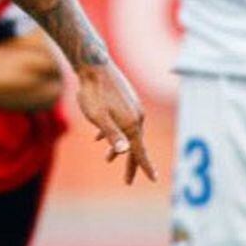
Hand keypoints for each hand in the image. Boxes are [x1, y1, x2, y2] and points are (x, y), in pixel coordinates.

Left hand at [75, 63, 154, 184]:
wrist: (93, 65)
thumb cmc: (92, 92)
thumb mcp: (98, 117)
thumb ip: (111, 134)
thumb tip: (124, 151)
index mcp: (131, 123)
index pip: (140, 150)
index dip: (144, 166)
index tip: (153, 180)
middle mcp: (136, 116)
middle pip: (135, 144)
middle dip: (130, 162)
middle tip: (127, 180)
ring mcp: (131, 107)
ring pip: (127, 133)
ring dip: (118, 146)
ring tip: (107, 159)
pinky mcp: (124, 100)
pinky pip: (121, 122)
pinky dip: (113, 132)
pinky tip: (99, 136)